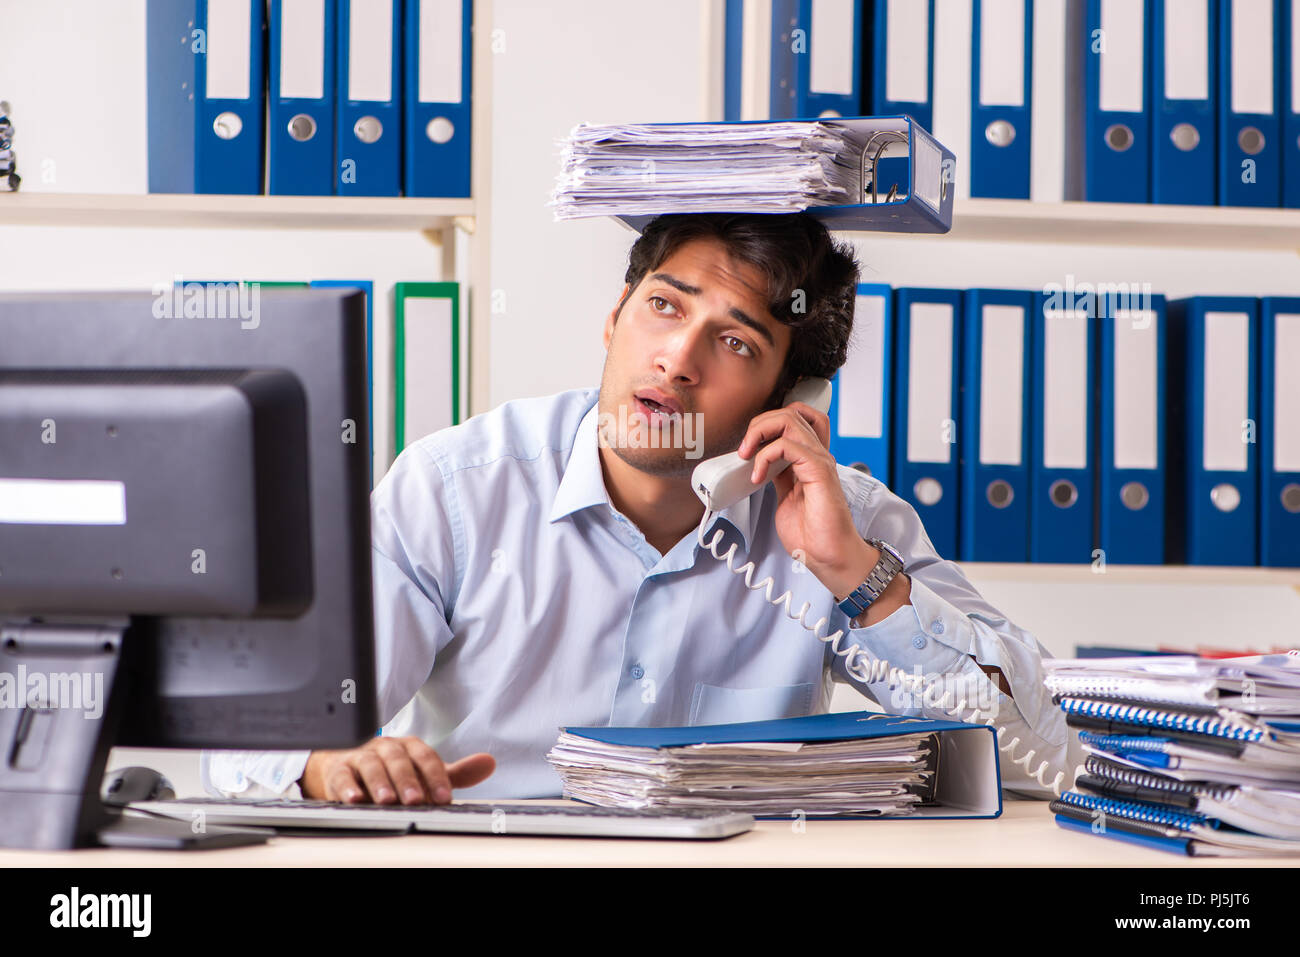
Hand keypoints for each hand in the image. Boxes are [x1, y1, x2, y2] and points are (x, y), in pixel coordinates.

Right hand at [299, 736, 495, 804]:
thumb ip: (454, 773)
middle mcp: (386, 748)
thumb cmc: (391, 770)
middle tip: (415, 800)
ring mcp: (361, 757)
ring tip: (387, 801)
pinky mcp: (339, 770)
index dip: (436, 776)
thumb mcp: (423, 772)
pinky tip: (354, 799)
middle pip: (398, 759)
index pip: (426, 757)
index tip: (445, 798)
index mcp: (409, 747)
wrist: (346, 764)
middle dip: (407, 780)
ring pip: (371, 765)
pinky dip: (347, 787)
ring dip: (379, 783)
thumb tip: (489, 763)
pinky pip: (342, 776)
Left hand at [735, 401, 872, 597]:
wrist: (828, 557)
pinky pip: (789, 445)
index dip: (769, 422)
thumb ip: (777, 476)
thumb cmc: (811, 534)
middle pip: (792, 411)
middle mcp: (817, 455)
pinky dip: (765, 456)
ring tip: (747, 456)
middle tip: (743, 449)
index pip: (796, 418)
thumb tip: (757, 463)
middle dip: (759, 423)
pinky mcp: (819, 471)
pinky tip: (758, 475)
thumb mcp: (785, 497)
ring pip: (790, 419)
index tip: (750, 445)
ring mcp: (820, 460)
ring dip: (759, 432)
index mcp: (810, 459)